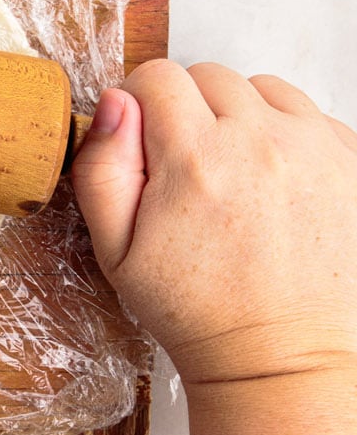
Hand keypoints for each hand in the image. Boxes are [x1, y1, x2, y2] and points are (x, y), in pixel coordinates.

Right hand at [72, 60, 356, 386]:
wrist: (283, 359)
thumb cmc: (195, 308)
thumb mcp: (115, 249)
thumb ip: (102, 167)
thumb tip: (115, 103)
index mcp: (195, 158)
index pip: (158, 76)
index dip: (140, 103)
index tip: (144, 141)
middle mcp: (262, 141)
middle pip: (211, 75)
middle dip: (190, 108)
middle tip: (187, 166)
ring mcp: (317, 150)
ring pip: (265, 89)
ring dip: (243, 115)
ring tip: (235, 170)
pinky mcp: (353, 165)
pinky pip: (313, 117)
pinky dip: (289, 135)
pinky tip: (274, 181)